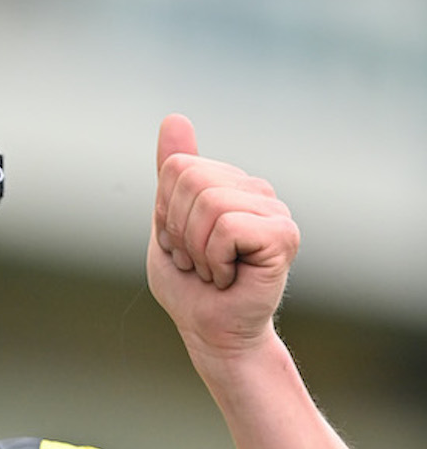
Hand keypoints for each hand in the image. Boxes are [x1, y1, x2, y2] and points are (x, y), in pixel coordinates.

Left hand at [148, 114, 300, 359]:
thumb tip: (174, 117)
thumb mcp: (167, 223)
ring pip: (208, 203)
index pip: (177, 168)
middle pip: (191, 180)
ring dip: (195, 250)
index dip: (165, 213)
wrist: (211, 332)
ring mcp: (274, 211)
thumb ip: (171, 173)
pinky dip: (213, 260)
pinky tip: (229, 278)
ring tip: (213, 270)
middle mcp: (256, 191)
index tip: (181, 245)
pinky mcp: (283, 236)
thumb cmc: (190, 286)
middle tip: (197, 262)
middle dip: (178, 230)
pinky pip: (227, 227)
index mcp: (228, 184)